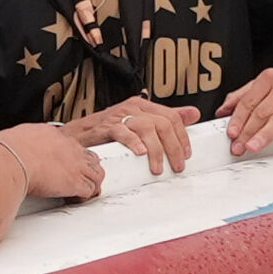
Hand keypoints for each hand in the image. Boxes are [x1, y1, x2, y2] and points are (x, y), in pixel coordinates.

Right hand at [1, 121, 108, 206]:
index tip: (66, 165)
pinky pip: (89, 190)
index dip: (71, 157)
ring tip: (83, 191)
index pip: (71, 145)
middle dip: (87, 168)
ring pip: (96, 174)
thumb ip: (18, 140)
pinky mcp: (74, 182)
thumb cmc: (7, 149)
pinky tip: (77, 199)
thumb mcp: (14, 136)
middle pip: (89, 157)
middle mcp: (68, 147)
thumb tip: (9, 144)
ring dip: (91, 183)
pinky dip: (85, 196)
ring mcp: (74, 165)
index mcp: (53, 135)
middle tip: (80, 178)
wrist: (11, 159)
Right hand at [76, 96, 204, 177]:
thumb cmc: (108, 131)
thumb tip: (193, 114)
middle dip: (173, 147)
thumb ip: (167, 119)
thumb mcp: (141, 122)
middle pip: (162, 123)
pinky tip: (140, 154)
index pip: (171, 117)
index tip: (186, 154)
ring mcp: (119, 116)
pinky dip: (134, 143)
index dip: (182, 137)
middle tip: (177, 165)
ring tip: (157, 167)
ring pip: (147, 127)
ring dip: (156, 150)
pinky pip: (123, 132)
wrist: (79, 136)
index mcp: (142, 105)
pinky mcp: (106, 127)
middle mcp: (132, 108)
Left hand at [221, 61, 272, 159]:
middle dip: (247, 132)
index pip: (248, 101)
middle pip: (261, 113)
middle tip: (238, 146)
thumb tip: (223, 110)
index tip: (231, 133)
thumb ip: (243, 94)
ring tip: (253, 146)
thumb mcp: (267, 82)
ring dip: (264, 135)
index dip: (238, 119)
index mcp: (268, 80)